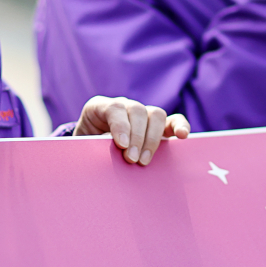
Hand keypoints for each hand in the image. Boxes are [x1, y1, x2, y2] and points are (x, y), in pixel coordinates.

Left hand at [74, 96, 190, 164]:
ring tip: (144, 161)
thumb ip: (92, 148)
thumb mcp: (82, 146)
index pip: (115, 108)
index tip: (121, 145)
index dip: (120, 125)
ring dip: (152, 138)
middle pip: (137, 111)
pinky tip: (183, 136)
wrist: (90, 149)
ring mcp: (142, 114)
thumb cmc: (85, 149)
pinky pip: (173, 120)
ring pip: (155, 115)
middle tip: (132, 159)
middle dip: (137, 137)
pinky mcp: (158, 125)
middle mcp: (124, 106)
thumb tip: (104, 159)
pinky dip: (180, 126)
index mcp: (100, 107)